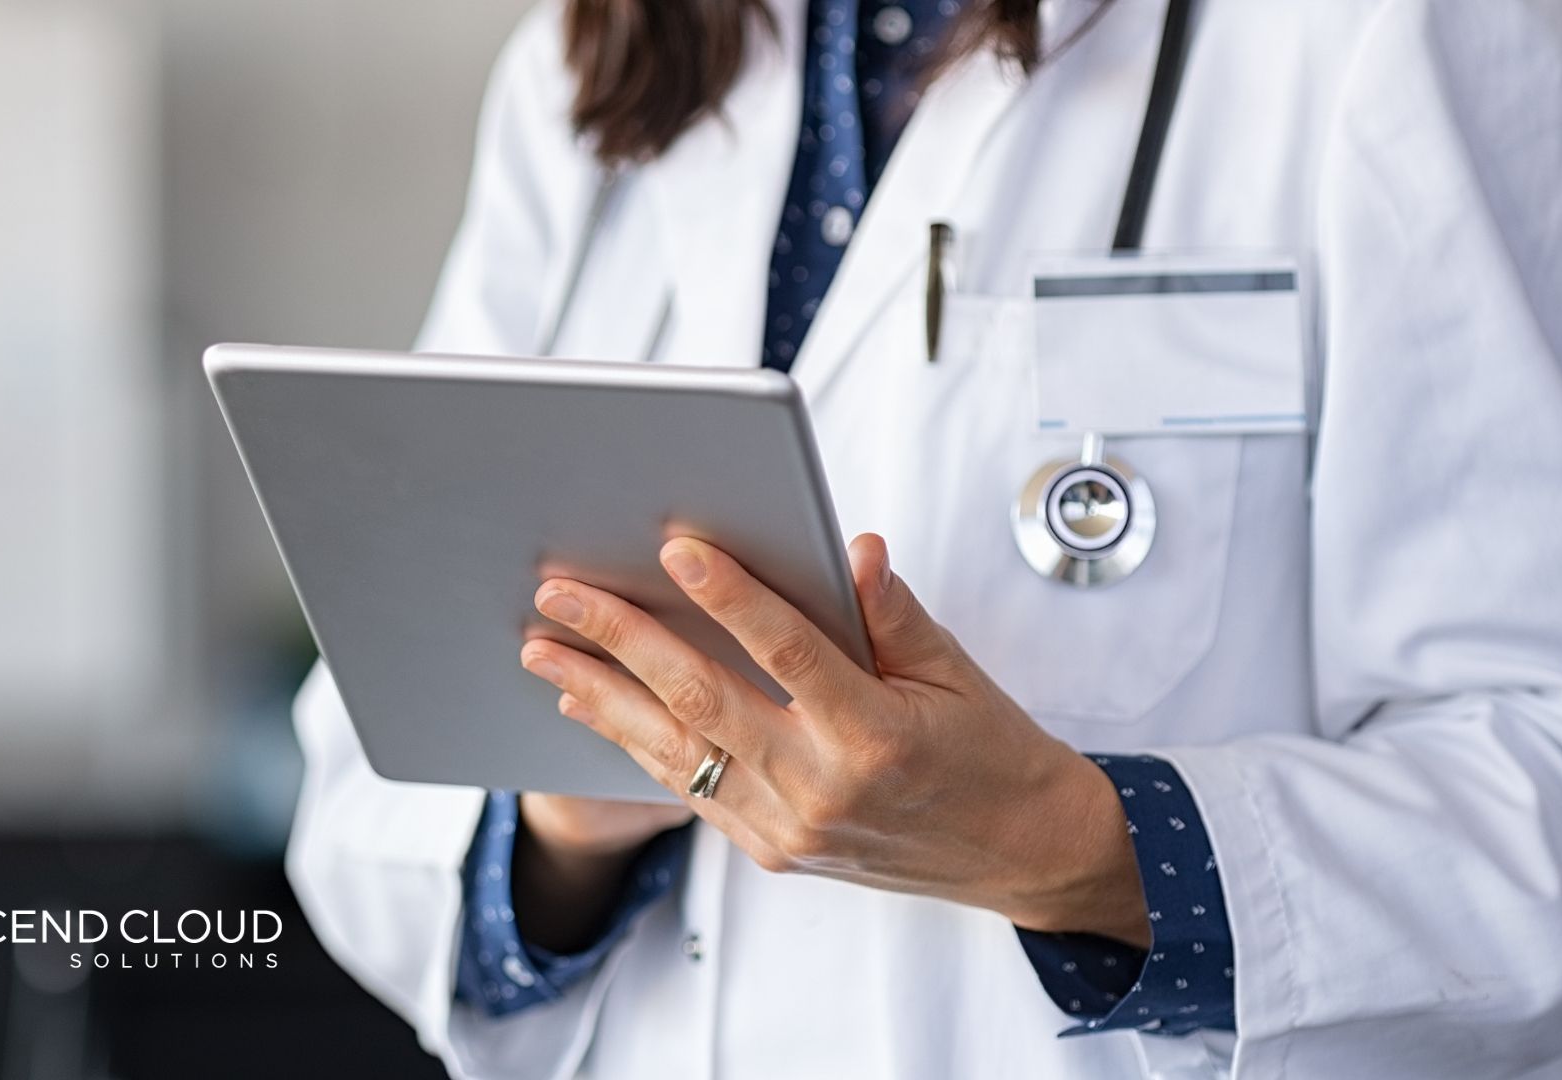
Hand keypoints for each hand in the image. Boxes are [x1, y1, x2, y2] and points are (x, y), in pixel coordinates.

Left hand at [518, 533, 1148, 946]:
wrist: (1018, 851)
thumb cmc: (990, 751)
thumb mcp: (954, 670)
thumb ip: (890, 611)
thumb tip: (850, 546)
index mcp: (877, 736)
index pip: (789, 652)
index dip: (731, 598)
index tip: (677, 551)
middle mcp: (823, 789)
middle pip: (703, 700)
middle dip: (622, 640)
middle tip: (562, 594)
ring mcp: (788, 828)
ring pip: (675, 751)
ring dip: (601, 693)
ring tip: (544, 648)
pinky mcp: (770, 850)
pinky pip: (689, 788)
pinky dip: (634, 742)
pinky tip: (590, 703)